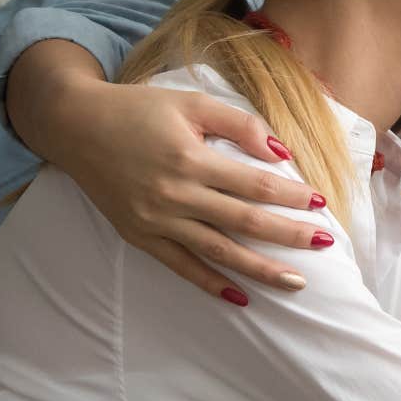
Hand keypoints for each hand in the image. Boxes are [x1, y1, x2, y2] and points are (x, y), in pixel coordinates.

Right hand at [46, 76, 332, 301]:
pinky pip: (181, 266)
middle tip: (326, 244)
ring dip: (260, 269)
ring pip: (218, 252)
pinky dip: (211, 284)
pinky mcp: (139, 236)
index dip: (291, 195)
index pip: (255, 185)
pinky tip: (241, 297)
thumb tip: (283, 153)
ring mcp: (155, 220)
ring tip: (297, 283)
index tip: (320, 203)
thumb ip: (240, 125)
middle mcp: (174, 195)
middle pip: (245, 222)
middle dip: (289, 235)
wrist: (74, 126)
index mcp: (190, 158)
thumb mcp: (192, 103)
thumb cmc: (139, 109)